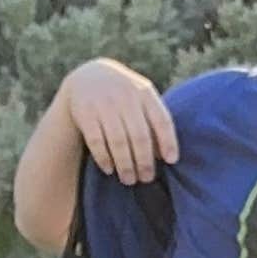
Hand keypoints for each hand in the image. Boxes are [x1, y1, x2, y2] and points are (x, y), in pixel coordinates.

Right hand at [54, 57, 175, 183]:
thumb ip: (154, 122)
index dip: (168, 142)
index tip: (171, 161)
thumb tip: (166, 157)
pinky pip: (96, 141)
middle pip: (140, 135)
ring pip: (118, 140)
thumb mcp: (141, 100)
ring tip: (129, 180)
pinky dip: (104, 158)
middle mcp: (125, 96)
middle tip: (146, 178)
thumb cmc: (124, 96)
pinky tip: (109, 169)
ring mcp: (104, 103)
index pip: (162, 120)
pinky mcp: (85, 112)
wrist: (88, 77)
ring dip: (125, 164)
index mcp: (144, 92)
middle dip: (144, 161)